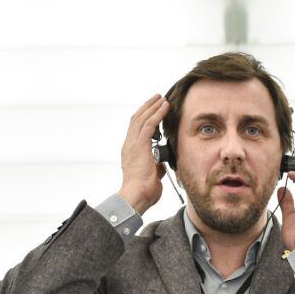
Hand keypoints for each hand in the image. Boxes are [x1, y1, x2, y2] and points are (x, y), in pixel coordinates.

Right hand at [117, 94, 168, 215]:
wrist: (137, 195)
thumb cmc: (144, 189)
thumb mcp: (153, 174)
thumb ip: (156, 165)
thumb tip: (161, 164)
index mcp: (131, 151)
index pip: (137, 129)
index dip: (145, 117)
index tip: (154, 109)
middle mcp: (129, 144)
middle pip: (137, 119)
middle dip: (148, 107)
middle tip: (157, 98)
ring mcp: (133, 144)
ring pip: (143, 118)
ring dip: (153, 107)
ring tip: (162, 98)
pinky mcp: (139, 145)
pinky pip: (149, 124)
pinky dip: (158, 114)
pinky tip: (165, 107)